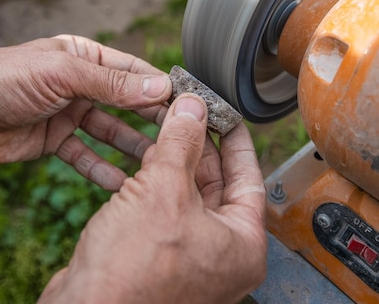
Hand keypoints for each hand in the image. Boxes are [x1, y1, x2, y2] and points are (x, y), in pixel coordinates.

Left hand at [0, 35, 171, 190]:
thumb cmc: (4, 79)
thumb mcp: (63, 74)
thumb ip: (111, 84)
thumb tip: (160, 87)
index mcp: (85, 58)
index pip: (134, 72)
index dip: (161, 88)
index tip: (190, 105)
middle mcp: (80, 85)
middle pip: (126, 105)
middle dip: (152, 122)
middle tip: (182, 140)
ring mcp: (69, 114)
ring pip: (110, 133)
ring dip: (131, 149)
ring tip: (157, 167)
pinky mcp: (55, 141)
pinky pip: (85, 156)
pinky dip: (101, 170)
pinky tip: (120, 184)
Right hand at [37, 94, 266, 303]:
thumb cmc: (131, 271)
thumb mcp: (163, 190)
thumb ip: (181, 142)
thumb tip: (193, 107)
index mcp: (242, 245)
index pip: (248, 177)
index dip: (234, 138)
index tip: (225, 113)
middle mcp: (221, 255)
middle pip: (216, 184)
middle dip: (198, 144)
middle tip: (188, 112)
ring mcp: (189, 258)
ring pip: (186, 195)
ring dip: (173, 160)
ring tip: (163, 125)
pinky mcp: (158, 258)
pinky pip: (163, 210)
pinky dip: (154, 183)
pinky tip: (140, 158)